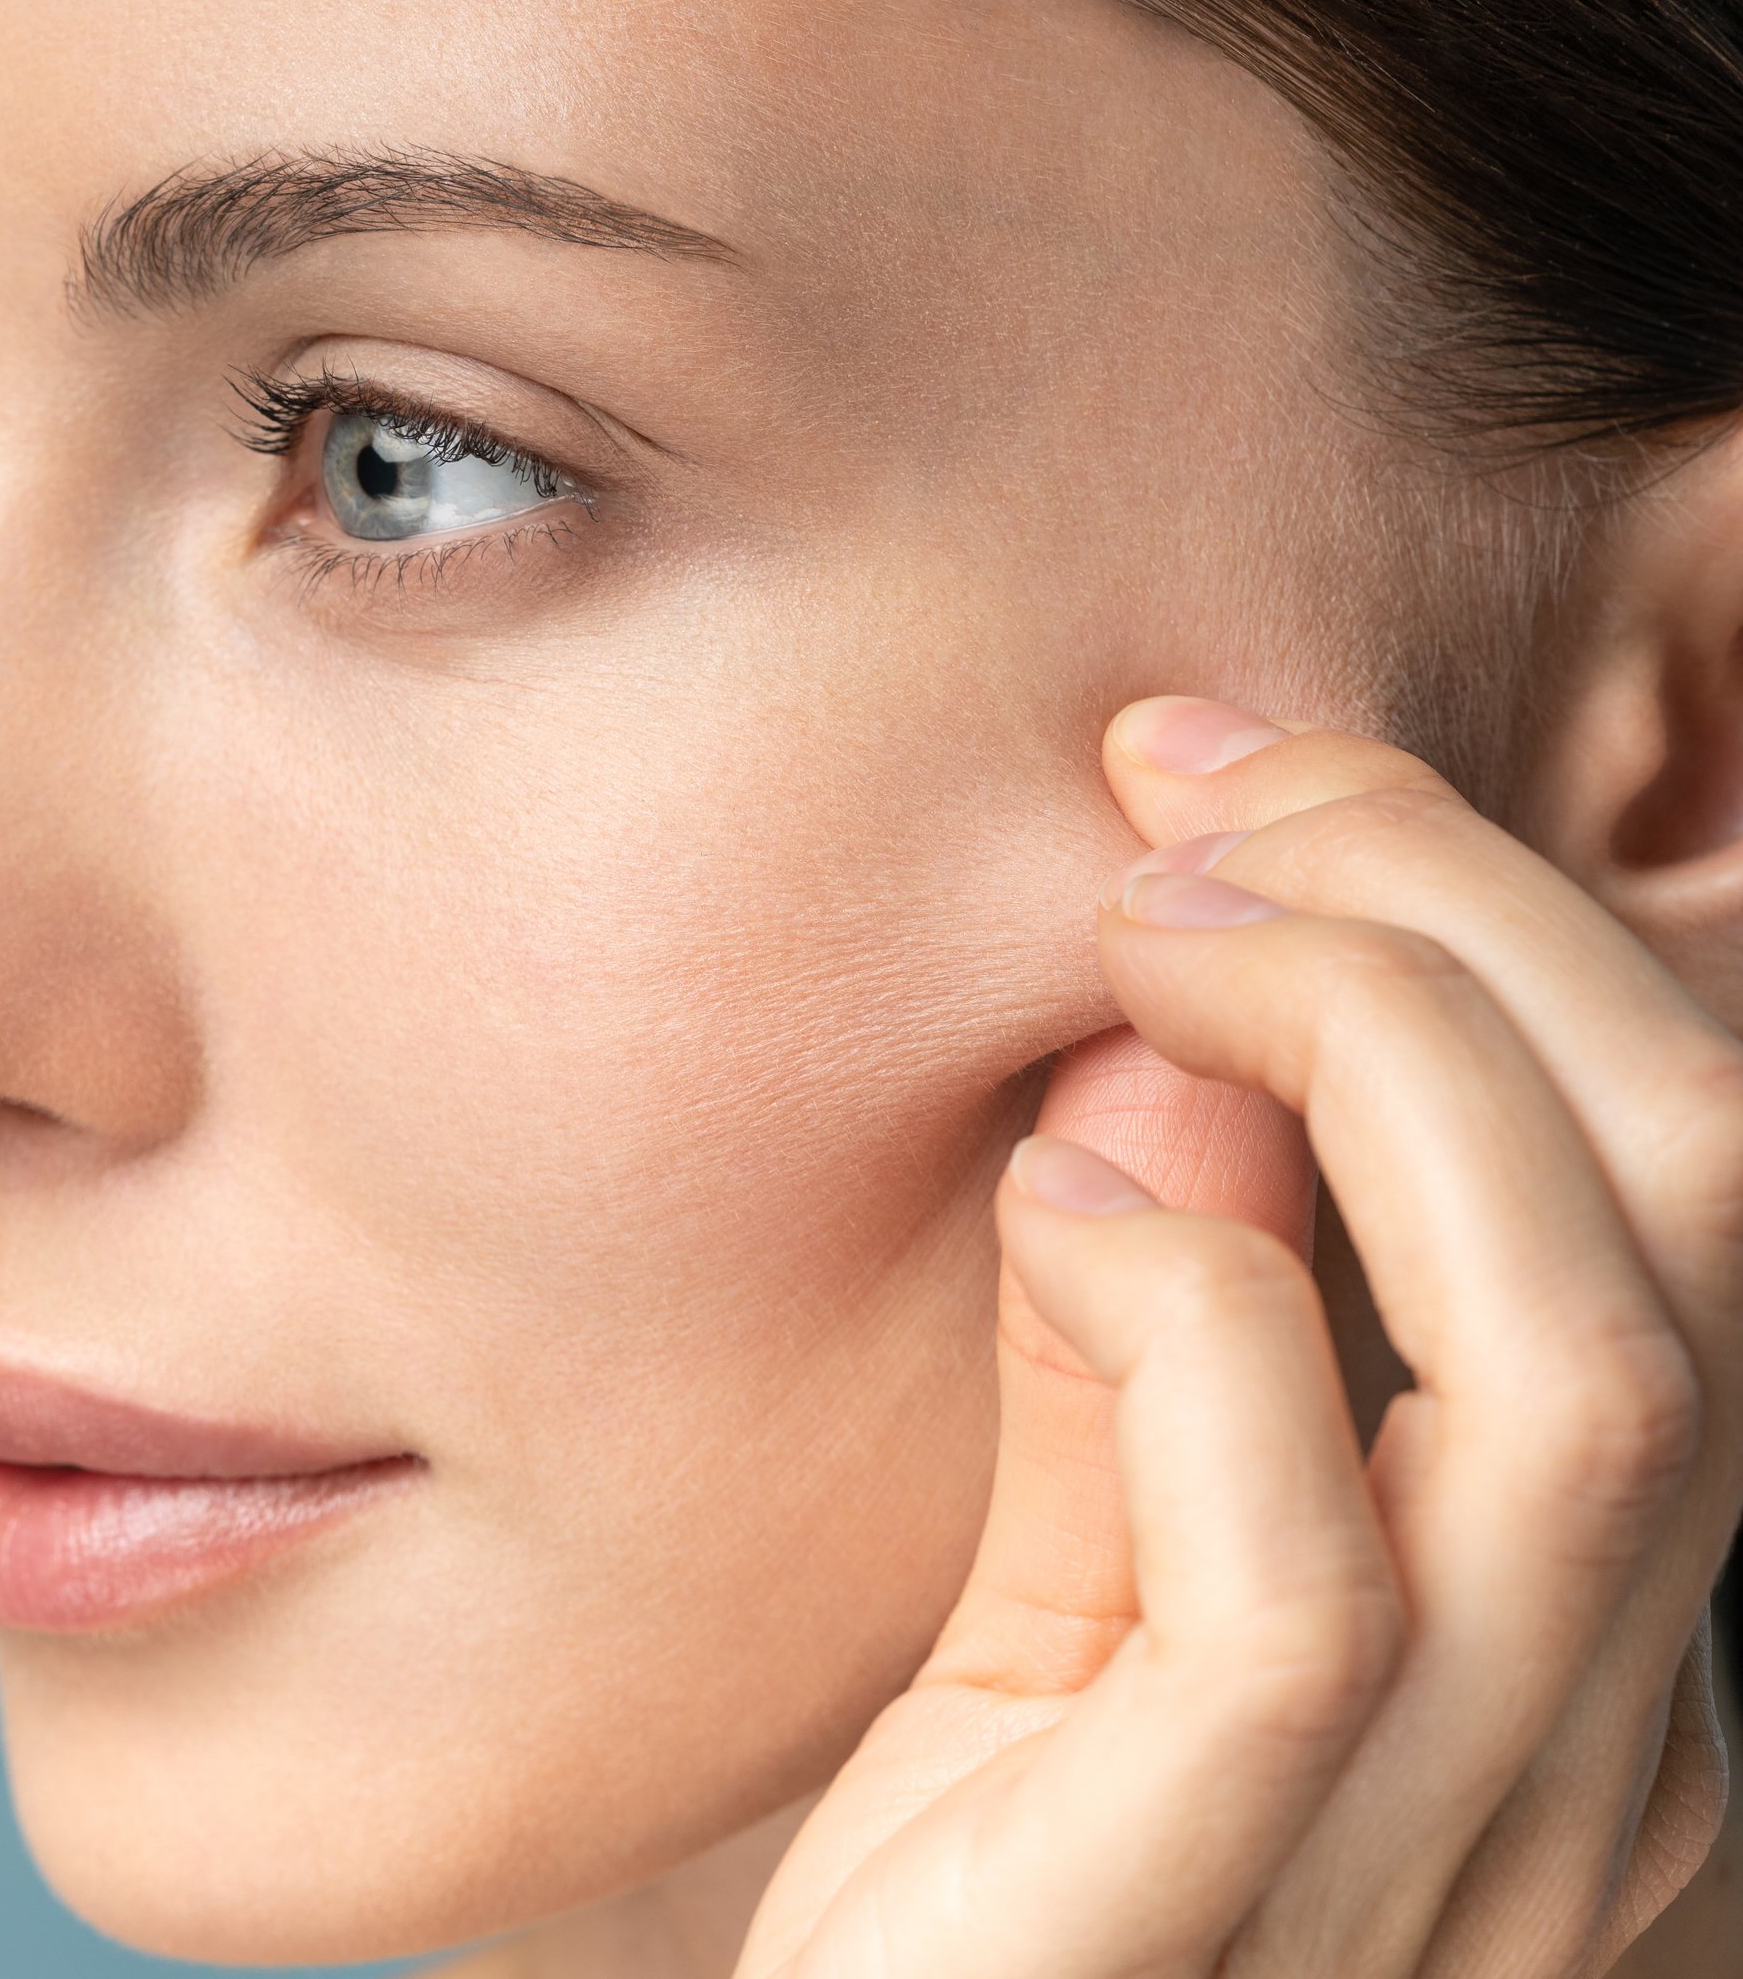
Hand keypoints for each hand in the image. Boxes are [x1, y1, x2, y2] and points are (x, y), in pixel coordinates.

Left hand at [738, 699, 1741, 1978]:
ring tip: (1147, 943)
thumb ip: (1145, 1373)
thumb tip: (1174, 1054)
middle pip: (1709, 1225)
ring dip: (1375, 1063)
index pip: (1701, 1220)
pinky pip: (1305, 1584)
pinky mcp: (1221, 1911)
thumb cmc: (979, 1919)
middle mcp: (1606, 1753)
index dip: (1516, 939)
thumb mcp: (1074, 1619)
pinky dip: (1193, 1322)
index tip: (1252, 784)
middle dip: (1474, 925)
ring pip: (1586, 1376)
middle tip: (1201, 801)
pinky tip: (1051, 1209)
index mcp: (1603, 1659)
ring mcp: (1453, 1855)